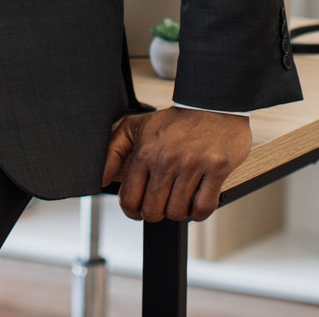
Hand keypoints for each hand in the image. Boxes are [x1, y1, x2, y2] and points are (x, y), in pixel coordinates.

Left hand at [103, 107, 251, 221]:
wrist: (213, 106)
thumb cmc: (175, 122)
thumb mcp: (136, 127)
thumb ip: (113, 151)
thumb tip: (102, 180)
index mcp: (145, 151)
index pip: (129, 199)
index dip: (132, 211)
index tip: (140, 208)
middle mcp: (166, 159)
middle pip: (152, 211)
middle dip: (156, 212)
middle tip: (162, 202)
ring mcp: (192, 164)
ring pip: (177, 213)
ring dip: (178, 211)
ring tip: (180, 197)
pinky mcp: (216, 169)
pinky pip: (202, 208)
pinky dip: (198, 212)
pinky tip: (196, 199)